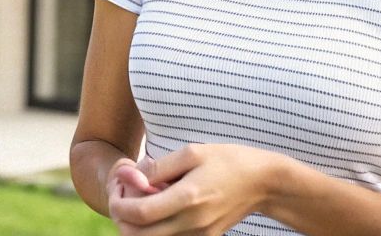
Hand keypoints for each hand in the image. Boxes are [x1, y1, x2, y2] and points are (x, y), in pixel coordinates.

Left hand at [109, 143, 284, 235]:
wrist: (263, 183)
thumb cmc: (229, 161)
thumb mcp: (193, 152)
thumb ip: (159, 167)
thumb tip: (132, 176)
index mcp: (188, 197)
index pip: (139, 213)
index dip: (119, 203)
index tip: (118, 186)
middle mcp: (192, 223)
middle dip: (121, 218)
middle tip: (123, 195)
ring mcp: (199, 235)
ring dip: (136, 226)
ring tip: (140, 200)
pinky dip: (154, 229)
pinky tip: (159, 207)